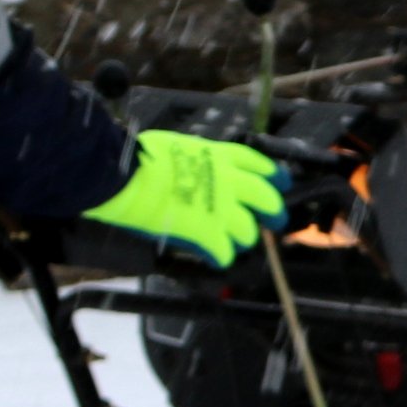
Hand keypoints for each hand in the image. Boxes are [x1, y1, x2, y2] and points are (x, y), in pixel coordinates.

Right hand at [84, 130, 288, 266]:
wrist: (126, 175)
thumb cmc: (142, 157)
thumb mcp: (180, 147)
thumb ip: (198, 159)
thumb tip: (196, 167)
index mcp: (221, 156)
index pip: (259, 164)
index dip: (273, 175)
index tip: (281, 182)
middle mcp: (228, 180)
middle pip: (266, 199)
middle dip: (275, 212)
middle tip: (276, 221)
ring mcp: (219, 207)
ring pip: (248, 231)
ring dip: (242, 238)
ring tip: (233, 243)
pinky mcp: (206, 232)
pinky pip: (224, 252)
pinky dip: (221, 257)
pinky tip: (216, 259)